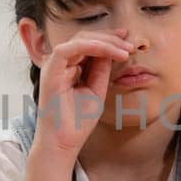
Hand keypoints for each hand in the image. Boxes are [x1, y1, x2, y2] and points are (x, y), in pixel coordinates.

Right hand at [31, 32, 132, 156]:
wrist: (64, 142)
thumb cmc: (77, 121)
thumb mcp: (97, 90)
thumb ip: (101, 70)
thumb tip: (113, 50)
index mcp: (70, 67)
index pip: (89, 44)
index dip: (109, 39)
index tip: (128, 40)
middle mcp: (61, 64)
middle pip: (85, 38)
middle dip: (110, 38)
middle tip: (130, 44)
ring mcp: (54, 66)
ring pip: (79, 40)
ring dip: (105, 42)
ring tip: (124, 50)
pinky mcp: (50, 71)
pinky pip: (68, 49)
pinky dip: (89, 46)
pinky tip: (108, 50)